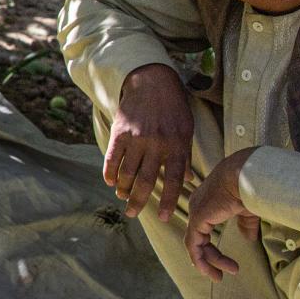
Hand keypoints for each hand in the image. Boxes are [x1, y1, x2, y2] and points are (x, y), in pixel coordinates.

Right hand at [105, 63, 193, 219]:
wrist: (152, 81)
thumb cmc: (173, 107)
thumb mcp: (186, 129)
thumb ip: (186, 155)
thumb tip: (189, 180)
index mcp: (177, 144)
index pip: (173, 180)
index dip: (169, 201)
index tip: (165, 217)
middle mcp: (157, 143)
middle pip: (146, 180)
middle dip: (138, 201)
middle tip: (132, 213)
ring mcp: (137, 137)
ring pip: (128, 172)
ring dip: (124, 189)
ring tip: (122, 197)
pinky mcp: (120, 131)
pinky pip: (113, 158)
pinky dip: (110, 172)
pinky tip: (111, 182)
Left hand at [184, 147, 262, 279]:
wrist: (246, 174)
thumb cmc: (249, 186)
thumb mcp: (248, 209)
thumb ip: (245, 224)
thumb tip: (248, 239)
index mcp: (208, 203)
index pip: (203, 231)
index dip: (212, 249)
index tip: (227, 264)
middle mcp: (197, 207)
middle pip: (198, 239)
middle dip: (210, 259)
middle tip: (221, 276)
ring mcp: (195, 212)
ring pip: (195, 245)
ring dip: (208, 263)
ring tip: (221, 276)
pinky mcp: (197, 218)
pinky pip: (193, 245)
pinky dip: (200, 259)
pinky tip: (212, 270)